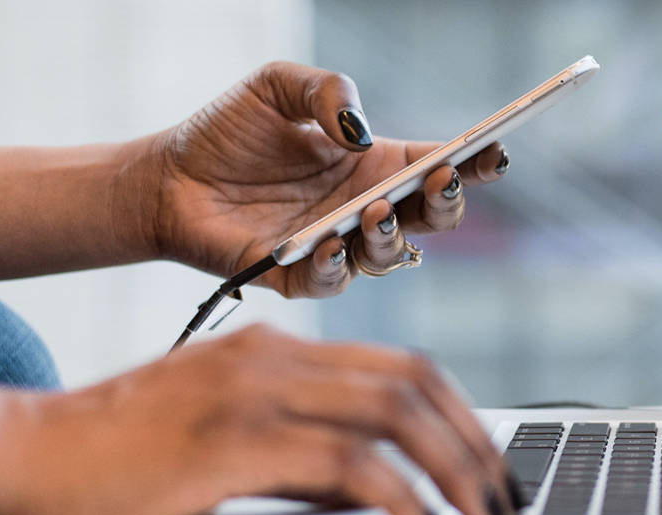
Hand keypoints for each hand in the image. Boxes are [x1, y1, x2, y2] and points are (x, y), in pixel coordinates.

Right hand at [0, 325, 517, 514]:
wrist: (20, 454)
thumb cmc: (120, 459)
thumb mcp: (228, 443)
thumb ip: (302, 455)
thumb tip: (377, 490)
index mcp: (276, 349)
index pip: (402, 365)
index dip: (461, 413)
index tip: (490, 463)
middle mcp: (274, 356)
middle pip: (414, 382)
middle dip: (475, 443)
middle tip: (504, 496)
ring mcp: (253, 391)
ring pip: (394, 413)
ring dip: (454, 469)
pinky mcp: (232, 440)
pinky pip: (346, 462)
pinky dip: (398, 496)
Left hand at [141, 62, 509, 297]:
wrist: (166, 177)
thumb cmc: (228, 132)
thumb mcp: (277, 86)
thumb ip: (325, 91)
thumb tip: (359, 130)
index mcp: (375, 164)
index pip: (440, 165)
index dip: (474, 161)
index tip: (494, 149)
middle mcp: (365, 209)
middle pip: (432, 218)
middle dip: (447, 202)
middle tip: (440, 180)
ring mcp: (337, 246)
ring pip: (390, 256)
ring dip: (392, 235)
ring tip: (375, 210)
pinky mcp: (298, 277)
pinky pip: (332, 281)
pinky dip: (337, 265)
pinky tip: (329, 242)